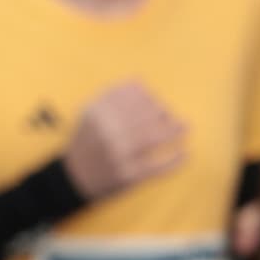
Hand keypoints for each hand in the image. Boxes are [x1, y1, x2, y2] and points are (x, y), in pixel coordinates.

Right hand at [63, 82, 185, 200]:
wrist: (74, 177)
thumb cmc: (88, 142)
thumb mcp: (90, 116)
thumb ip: (111, 98)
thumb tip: (139, 82)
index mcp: (97, 114)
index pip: (131, 98)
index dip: (150, 98)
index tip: (157, 102)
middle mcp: (107, 133)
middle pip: (145, 116)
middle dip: (164, 113)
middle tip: (171, 116)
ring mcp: (119, 155)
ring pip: (153, 137)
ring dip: (174, 131)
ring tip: (185, 127)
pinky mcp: (130, 176)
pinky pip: (158, 167)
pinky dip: (175, 160)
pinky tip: (185, 154)